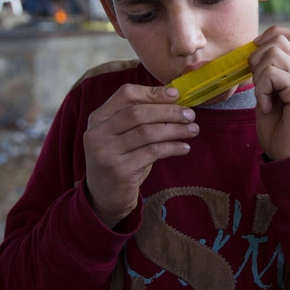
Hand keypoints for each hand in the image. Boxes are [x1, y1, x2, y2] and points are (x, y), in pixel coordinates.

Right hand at [83, 85, 197, 227]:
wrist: (106, 197)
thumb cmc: (121, 160)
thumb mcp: (123, 135)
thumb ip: (140, 117)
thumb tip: (173, 98)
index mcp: (98, 118)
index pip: (126, 94)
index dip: (152, 92)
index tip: (176, 95)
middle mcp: (97, 133)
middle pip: (138, 113)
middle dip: (168, 111)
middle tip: (190, 115)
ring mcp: (105, 152)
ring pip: (147, 132)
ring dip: (174, 129)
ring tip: (193, 130)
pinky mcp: (118, 170)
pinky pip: (152, 152)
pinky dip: (172, 147)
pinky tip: (184, 148)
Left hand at [250, 25, 289, 160]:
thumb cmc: (279, 129)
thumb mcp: (271, 93)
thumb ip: (269, 72)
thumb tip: (253, 50)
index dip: (271, 36)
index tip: (257, 57)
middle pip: (278, 41)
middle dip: (257, 59)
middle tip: (258, 85)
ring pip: (273, 55)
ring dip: (259, 78)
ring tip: (264, 99)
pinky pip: (272, 75)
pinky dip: (261, 91)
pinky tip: (266, 108)